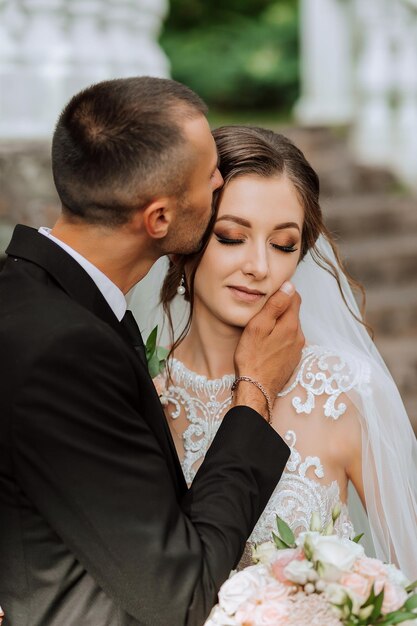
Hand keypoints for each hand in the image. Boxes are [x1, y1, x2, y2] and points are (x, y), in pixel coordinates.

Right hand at [232, 281, 303, 418]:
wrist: (256, 390)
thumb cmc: (252, 358)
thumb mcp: (258, 327)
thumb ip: (275, 305)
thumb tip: (289, 286)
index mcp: (291, 325)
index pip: (294, 297)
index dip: (282, 292)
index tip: (268, 295)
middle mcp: (299, 336)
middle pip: (293, 312)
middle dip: (280, 309)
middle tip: (261, 313)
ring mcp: (297, 349)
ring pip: (290, 327)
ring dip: (279, 324)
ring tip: (262, 330)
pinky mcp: (293, 359)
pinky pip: (289, 341)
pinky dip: (280, 338)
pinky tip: (266, 345)